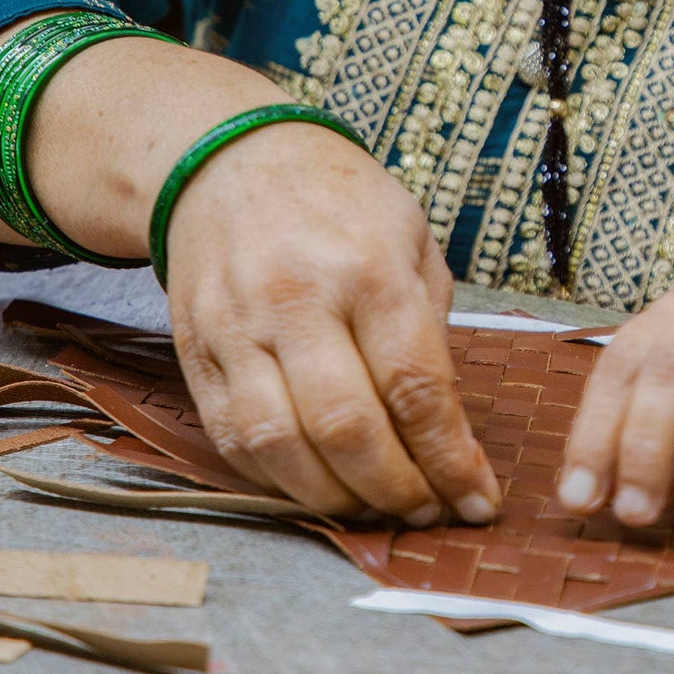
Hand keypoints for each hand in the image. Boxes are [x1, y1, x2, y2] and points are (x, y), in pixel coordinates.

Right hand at [164, 123, 500, 523]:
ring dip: (337, 499)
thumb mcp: (411, 236)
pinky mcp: (195, 351)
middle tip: (429, 512)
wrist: (232, 161)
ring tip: (377, 508)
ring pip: (282, 447)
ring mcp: (237, 328)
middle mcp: (299, 300)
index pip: (414, 385)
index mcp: (368, 267)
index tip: (478, 500)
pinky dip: (279, 481)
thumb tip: (446, 422)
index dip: (450, 458)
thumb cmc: (340, 201)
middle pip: (347, 429)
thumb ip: (430, 325)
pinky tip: (318, 485)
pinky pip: (233, 439)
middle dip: (397, 490)